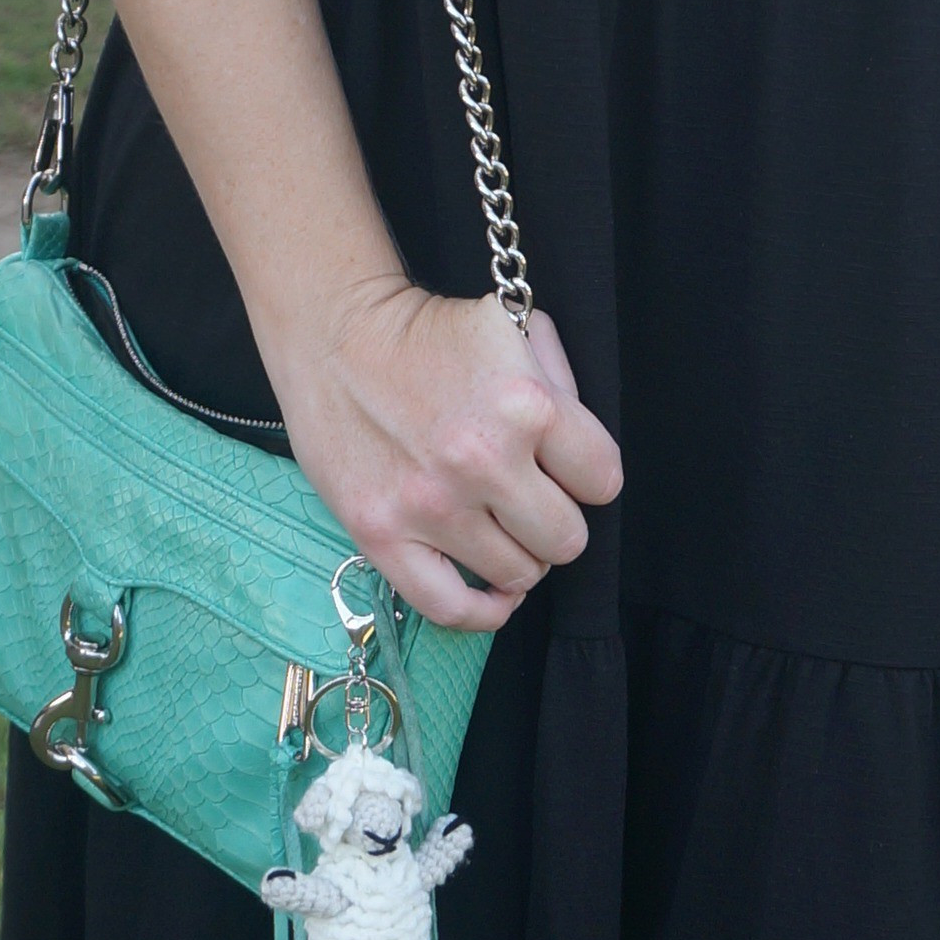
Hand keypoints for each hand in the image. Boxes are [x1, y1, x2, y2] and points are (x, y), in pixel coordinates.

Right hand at [283, 285, 623, 631]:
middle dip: (557, 518)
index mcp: (527, 406)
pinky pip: (451, 608)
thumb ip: (562, 386)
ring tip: (502, 527)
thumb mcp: (514, 330)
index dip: (589, 474)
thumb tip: (581, 452)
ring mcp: (430, 506)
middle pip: (565, 538)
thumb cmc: (429, 333)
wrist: (337, 333)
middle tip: (533, 498)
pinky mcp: (382, 535)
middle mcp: (482, 462)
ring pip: (518, 574)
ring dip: (518, 554)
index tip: (567, 468)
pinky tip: (494, 591)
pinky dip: (483, 610)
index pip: (602, 480)